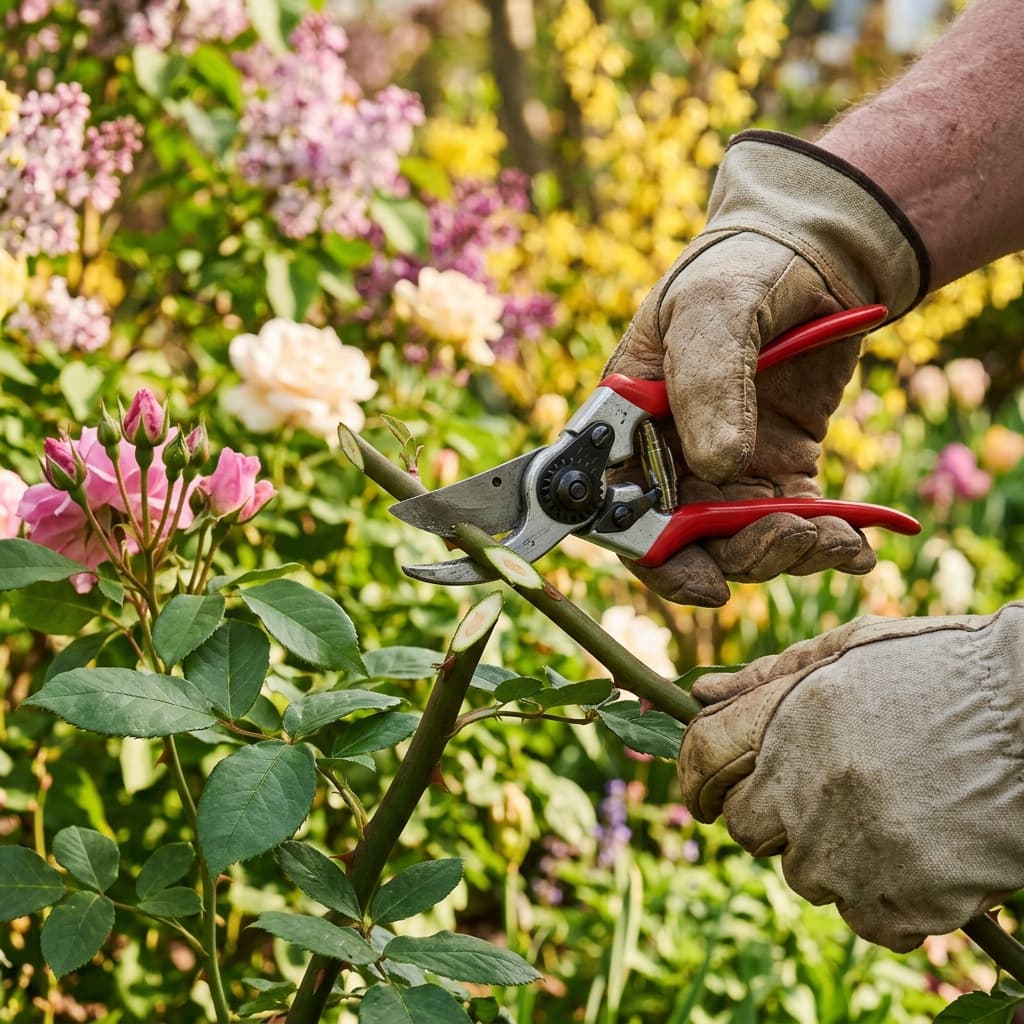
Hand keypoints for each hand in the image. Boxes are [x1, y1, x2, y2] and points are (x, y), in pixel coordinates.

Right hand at [606, 130, 928, 605]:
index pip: (619, 507)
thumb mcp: (715, 308)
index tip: (703, 583)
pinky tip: (855, 545)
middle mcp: (669, 458)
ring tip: (832, 538)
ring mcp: (725, 470)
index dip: (652, 555)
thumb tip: (717, 466)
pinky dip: (825, 544)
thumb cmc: (744, 267)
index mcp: (628, 425)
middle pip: (683, 542)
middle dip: (736, 558)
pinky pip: (794, 525)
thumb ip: (707, 382)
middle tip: (789, 541)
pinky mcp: (780, 472)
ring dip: (784, 553)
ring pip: (741, 544)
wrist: (817, 255)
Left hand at [678, 604, 1023, 950]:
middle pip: (747, 828)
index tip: (705, 791)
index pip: (700, 757)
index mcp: (789, 720)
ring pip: (805, 876)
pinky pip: (866, 920)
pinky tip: (917, 856)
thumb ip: (765, 677)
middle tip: (820, 796)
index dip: (694, 774)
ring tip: (886, 816)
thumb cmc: (944, 670)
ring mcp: (856, 851)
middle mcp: (809, 789)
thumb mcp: (850, 648)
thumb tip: (698, 695)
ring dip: (831, 855)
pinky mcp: (909, 901)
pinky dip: (884, 899)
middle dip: (771, 815)